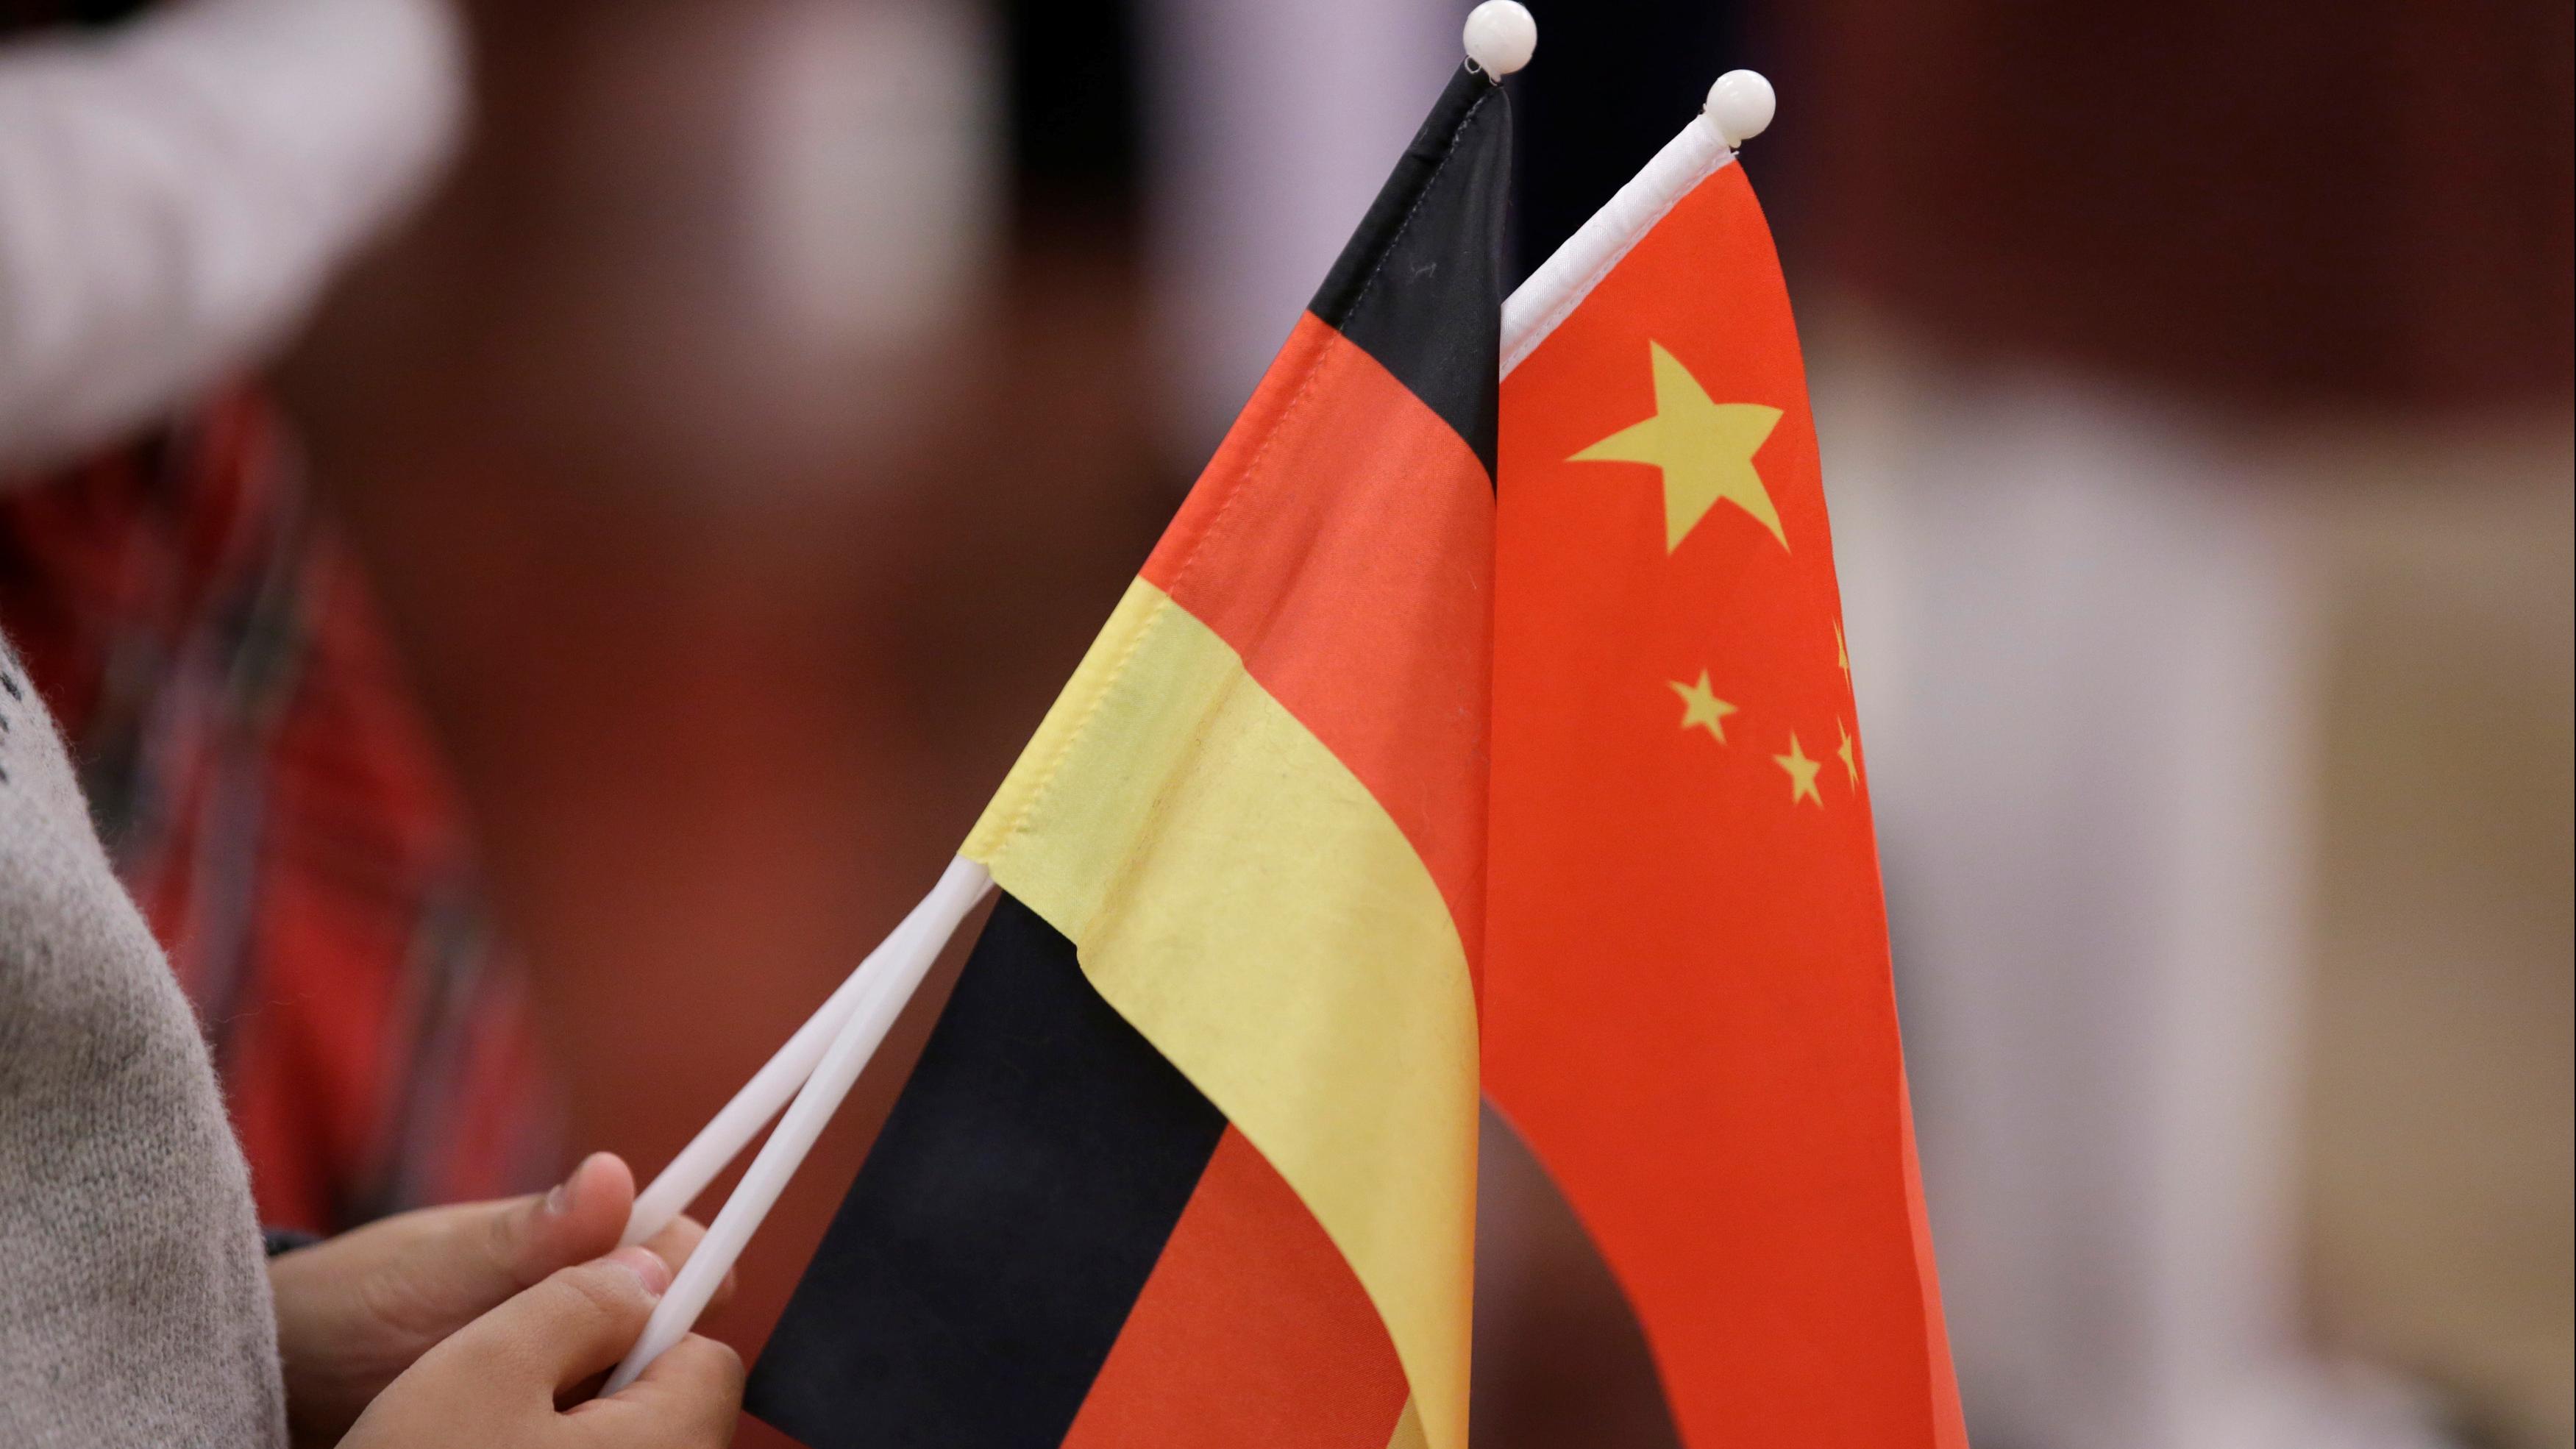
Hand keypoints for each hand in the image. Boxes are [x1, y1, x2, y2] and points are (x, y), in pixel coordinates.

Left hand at [269, 1152, 730, 1447]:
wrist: (291, 1372)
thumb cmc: (354, 1302)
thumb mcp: (436, 1269)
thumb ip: (526, 1233)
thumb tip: (613, 1174)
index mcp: (584, 1240)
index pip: (682, 1248)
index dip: (690, 1282)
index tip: (655, 1325)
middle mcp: (590, 1297)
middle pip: (674, 1323)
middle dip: (651, 1356)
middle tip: (576, 1385)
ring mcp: (570, 1360)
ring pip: (641, 1381)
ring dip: (613, 1405)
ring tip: (543, 1416)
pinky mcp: (548, 1416)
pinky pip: (597, 1428)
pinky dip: (583, 1436)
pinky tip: (539, 1441)